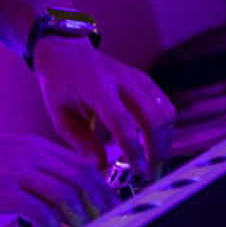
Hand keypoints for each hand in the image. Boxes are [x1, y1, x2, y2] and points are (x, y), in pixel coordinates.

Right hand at [0, 133, 115, 226]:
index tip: (111, 208)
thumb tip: (65, 193)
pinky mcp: (2, 191)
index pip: (83, 165)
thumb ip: (37, 169)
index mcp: (37, 147)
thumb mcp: (10, 157)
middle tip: (107, 226)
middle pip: (81, 178)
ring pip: (65, 194)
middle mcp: (31, 156)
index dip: (103, 188)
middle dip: (100, 205)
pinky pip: (38, 212)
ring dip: (81, 219)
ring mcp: (17, 172)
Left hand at [31, 38, 176, 178]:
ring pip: (165, 111)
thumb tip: (103, 167)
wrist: (65, 52)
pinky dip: (164, 128)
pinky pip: (165, 105)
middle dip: (158, 150)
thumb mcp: (61, 116)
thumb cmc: (60, 86)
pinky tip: (154, 144)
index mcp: (96, 88)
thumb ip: (81, 143)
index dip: (134, 150)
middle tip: (152, 174)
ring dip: (164, 140)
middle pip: (154, 117)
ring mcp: (136, 77)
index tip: (138, 172)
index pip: (122, 122)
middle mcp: (121, 79)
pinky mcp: (144, 79)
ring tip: (154, 162)